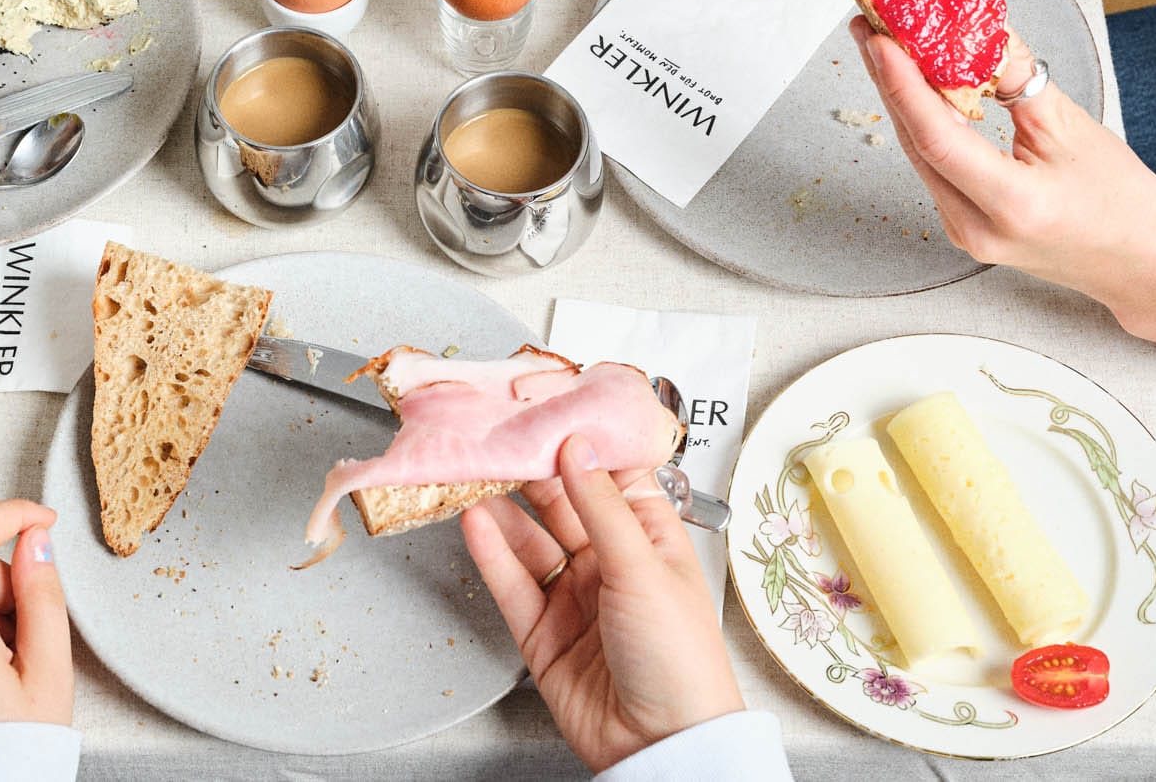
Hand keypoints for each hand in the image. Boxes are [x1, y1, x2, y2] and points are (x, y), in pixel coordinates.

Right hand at [461, 435, 743, 773]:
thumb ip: (601, 505)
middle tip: (498, 434)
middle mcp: (611, 564)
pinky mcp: (544, 634)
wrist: (662, 747)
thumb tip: (578, 446)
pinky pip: (513, 584)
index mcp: (651, 540)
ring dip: (503, 509)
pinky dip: (492, 554)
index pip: (611, 477)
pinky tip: (475, 525)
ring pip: (530, 542)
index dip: (581, 443)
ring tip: (474, 472)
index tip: (549, 409)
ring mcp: (575, 598)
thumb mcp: (643, 567)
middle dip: (531, 470)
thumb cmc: (681, 661)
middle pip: (563, 504)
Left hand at [849, 19, 1155, 316]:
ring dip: (902, 101)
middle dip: (890, 80)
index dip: (902, 84)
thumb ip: (1018, 78)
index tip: (879, 39)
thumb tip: (978, 30)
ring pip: (919, 156)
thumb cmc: (1123, 203)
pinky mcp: (963, 228)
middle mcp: (976, 228)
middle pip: (916, 143)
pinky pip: (933, 169)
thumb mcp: (1074, 128)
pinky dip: (923, 126)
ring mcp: (964, 234)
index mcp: (1012, 204)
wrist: (1141, 264)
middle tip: (871, 27)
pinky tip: (916, 90)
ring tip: (887, 48)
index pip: (937, 137)